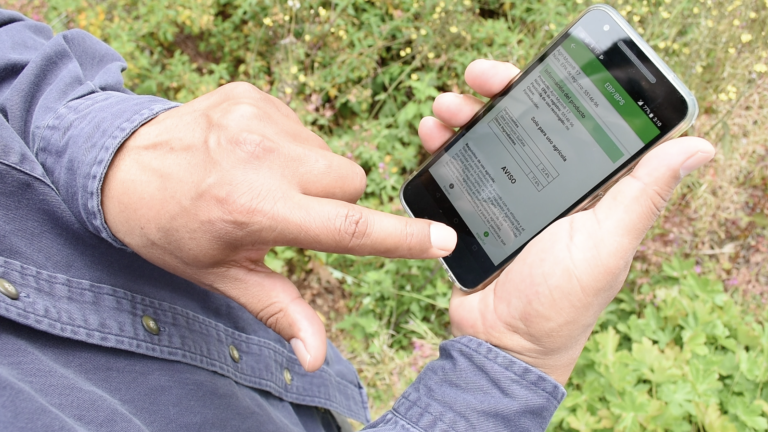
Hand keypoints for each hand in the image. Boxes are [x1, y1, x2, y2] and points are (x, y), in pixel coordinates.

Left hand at [102, 83, 456, 371]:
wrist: (118, 164)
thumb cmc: (172, 229)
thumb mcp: (223, 275)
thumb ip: (280, 310)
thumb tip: (315, 358)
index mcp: (255, 211)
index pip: (346, 226)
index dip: (399, 238)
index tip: (443, 240)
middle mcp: (260, 159)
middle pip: (350, 180)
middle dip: (333, 201)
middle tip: (287, 211)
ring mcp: (258, 118)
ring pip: (329, 154)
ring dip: (310, 172)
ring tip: (261, 179)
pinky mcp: (253, 95)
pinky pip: (304, 126)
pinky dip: (288, 145)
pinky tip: (249, 154)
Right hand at [420, 60, 714, 384]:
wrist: (502, 344)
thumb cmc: (562, 301)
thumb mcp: (606, 243)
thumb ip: (642, 194)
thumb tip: (699, 145)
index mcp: (584, 187)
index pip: (570, 121)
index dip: (549, 90)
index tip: (526, 72)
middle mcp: (546, 187)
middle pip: (521, 124)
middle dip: (496, 95)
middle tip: (473, 79)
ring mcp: (506, 198)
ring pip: (484, 142)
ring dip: (462, 117)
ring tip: (442, 110)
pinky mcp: (473, 213)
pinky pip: (457, 171)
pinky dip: (442, 150)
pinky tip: (430, 137)